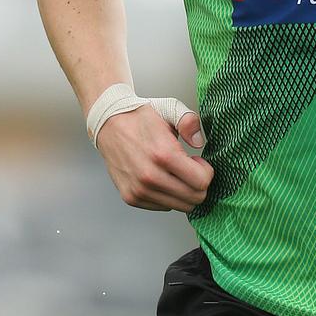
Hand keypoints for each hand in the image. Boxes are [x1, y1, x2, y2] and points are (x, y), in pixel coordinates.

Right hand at [97, 103, 213, 211]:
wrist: (109, 125)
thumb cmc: (141, 118)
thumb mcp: (170, 109)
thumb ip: (189, 121)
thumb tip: (199, 141)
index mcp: (163, 154)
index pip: (201, 181)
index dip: (206, 171)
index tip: (198, 161)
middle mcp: (150, 176)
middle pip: (194, 198)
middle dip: (199, 184)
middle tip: (190, 167)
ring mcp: (139, 190)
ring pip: (180, 206)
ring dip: (185, 191)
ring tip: (176, 172)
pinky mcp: (131, 197)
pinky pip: (163, 207)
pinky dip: (169, 196)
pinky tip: (163, 178)